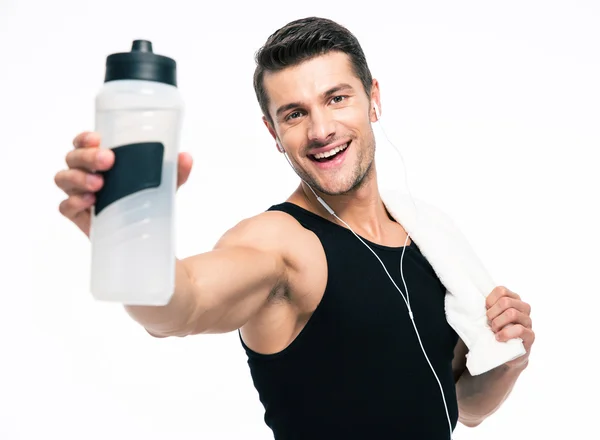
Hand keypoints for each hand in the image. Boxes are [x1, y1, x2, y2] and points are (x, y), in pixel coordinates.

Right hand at [54, 131, 192, 236]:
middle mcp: (85, 172)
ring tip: (99, 184)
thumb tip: (186, 157)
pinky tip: (90, 201)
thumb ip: (175, 171)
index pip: (84, 142)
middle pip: (72, 157)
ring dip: (78, 177)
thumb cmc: (148, 199)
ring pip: (63, 178)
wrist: (147, 235)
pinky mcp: (78, 215)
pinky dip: (74, 201)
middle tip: (108, 161)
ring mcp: (79, 193)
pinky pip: (65, 207)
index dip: (85, 138)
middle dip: (87, 156)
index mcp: (101, 158)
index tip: (98, 139)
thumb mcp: (164, 184)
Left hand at [486, 286, 534, 368]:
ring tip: (494, 331)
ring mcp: (528, 321)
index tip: (486, 310)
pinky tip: (499, 338)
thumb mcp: (490, 316)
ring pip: (512, 313)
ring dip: (498, 323)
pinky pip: (519, 329)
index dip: (490, 300)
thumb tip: (465, 298)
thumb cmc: (496, 331)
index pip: (501, 290)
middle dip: (492, 314)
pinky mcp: (530, 335)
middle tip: (489, 323)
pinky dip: (505, 334)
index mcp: (513, 299)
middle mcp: (523, 308)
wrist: (507, 353)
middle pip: (506, 302)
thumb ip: (486, 306)